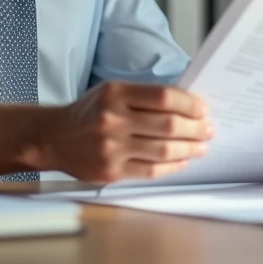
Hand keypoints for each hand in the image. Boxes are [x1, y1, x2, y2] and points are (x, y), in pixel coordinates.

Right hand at [43, 82, 212, 182]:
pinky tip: (182, 161)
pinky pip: (151, 171)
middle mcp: (113, 120)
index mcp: (116, 94)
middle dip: (195, 128)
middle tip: (208, 129)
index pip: (164, 96)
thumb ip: (144, 96)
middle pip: (168, 125)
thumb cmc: (90, 112)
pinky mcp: (111, 171)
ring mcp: (111, 147)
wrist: (53, 137)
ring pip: (163, 150)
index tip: (203, 109)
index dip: (190, 104)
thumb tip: (187, 105)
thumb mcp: (112, 92)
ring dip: (189, 149)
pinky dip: (172, 166)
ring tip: (201, 146)